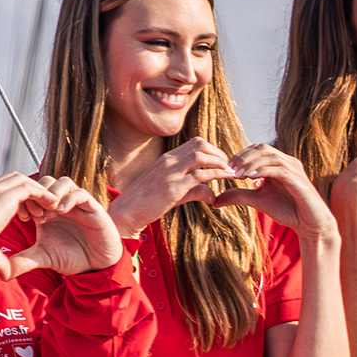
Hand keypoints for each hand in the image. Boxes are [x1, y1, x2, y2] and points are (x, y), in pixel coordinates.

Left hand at [9, 179, 123, 275]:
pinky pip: (80, 193)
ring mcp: (77, 204)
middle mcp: (61, 204)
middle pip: (45, 182)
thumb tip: (4, 273)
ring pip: (62, 182)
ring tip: (49, 213)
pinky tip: (61, 212)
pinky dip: (69, 199)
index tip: (23, 217)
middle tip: (35, 214)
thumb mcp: (43, 257)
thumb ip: (24, 261)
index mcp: (47, 210)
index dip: (25, 199)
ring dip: (53, 194)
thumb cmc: (72, 257)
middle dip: (38, 194)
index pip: (32, 192)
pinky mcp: (93, 208)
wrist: (96, 266)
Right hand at [109, 140, 235, 235]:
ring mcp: (170, 173)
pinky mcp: (172, 188)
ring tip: (230, 173)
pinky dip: (216, 176)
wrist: (126, 213)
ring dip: (220, 163)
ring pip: (201, 156)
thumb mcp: (172, 192)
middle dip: (220, 154)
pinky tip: (223, 184)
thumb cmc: (147, 203)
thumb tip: (212, 194)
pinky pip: (199, 176)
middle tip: (229, 167)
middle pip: (201, 145)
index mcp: (167, 159)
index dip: (214, 150)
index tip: (223, 162)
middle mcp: (169, 162)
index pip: (195, 143)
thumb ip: (193, 189)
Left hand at [220, 144, 339, 245]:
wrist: (310, 225)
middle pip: (263, 147)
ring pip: (270, 155)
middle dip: (244, 156)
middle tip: (229, 169)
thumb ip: (239, 196)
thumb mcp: (257, 201)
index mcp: (279, 163)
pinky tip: (251, 179)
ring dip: (251, 163)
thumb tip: (215, 201)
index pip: (257, 149)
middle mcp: (288, 162)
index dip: (241, 155)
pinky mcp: (299, 180)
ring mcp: (295, 170)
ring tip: (237, 175)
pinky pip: (279, 169)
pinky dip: (263, 171)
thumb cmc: (288, 211)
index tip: (227, 168)